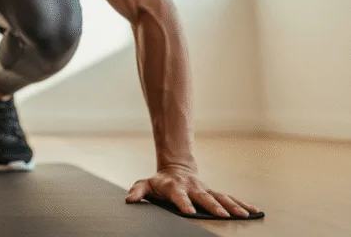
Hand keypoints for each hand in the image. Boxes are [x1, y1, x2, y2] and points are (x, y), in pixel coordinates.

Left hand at [125, 165, 258, 217]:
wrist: (176, 168)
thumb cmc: (161, 181)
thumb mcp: (146, 184)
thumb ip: (138, 191)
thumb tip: (129, 199)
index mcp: (175, 187)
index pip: (179, 197)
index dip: (184, 204)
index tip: (190, 213)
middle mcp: (193, 188)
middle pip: (204, 197)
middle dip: (213, 206)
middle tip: (223, 216)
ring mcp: (205, 189)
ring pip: (221, 197)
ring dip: (232, 206)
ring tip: (245, 215)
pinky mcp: (214, 192)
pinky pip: (230, 198)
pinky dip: (242, 203)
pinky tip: (254, 211)